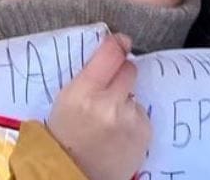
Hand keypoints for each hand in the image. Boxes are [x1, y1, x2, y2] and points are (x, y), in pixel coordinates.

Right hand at [47, 34, 148, 179]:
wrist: (73, 173)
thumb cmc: (65, 135)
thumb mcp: (66, 99)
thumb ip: (89, 75)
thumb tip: (115, 48)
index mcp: (84, 92)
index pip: (111, 54)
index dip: (117, 44)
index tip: (121, 41)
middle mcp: (110, 103)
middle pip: (129, 69)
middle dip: (122, 73)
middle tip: (111, 86)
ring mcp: (130, 119)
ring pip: (135, 93)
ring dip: (126, 100)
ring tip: (109, 119)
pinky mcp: (144, 133)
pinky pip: (141, 114)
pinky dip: (132, 119)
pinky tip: (118, 133)